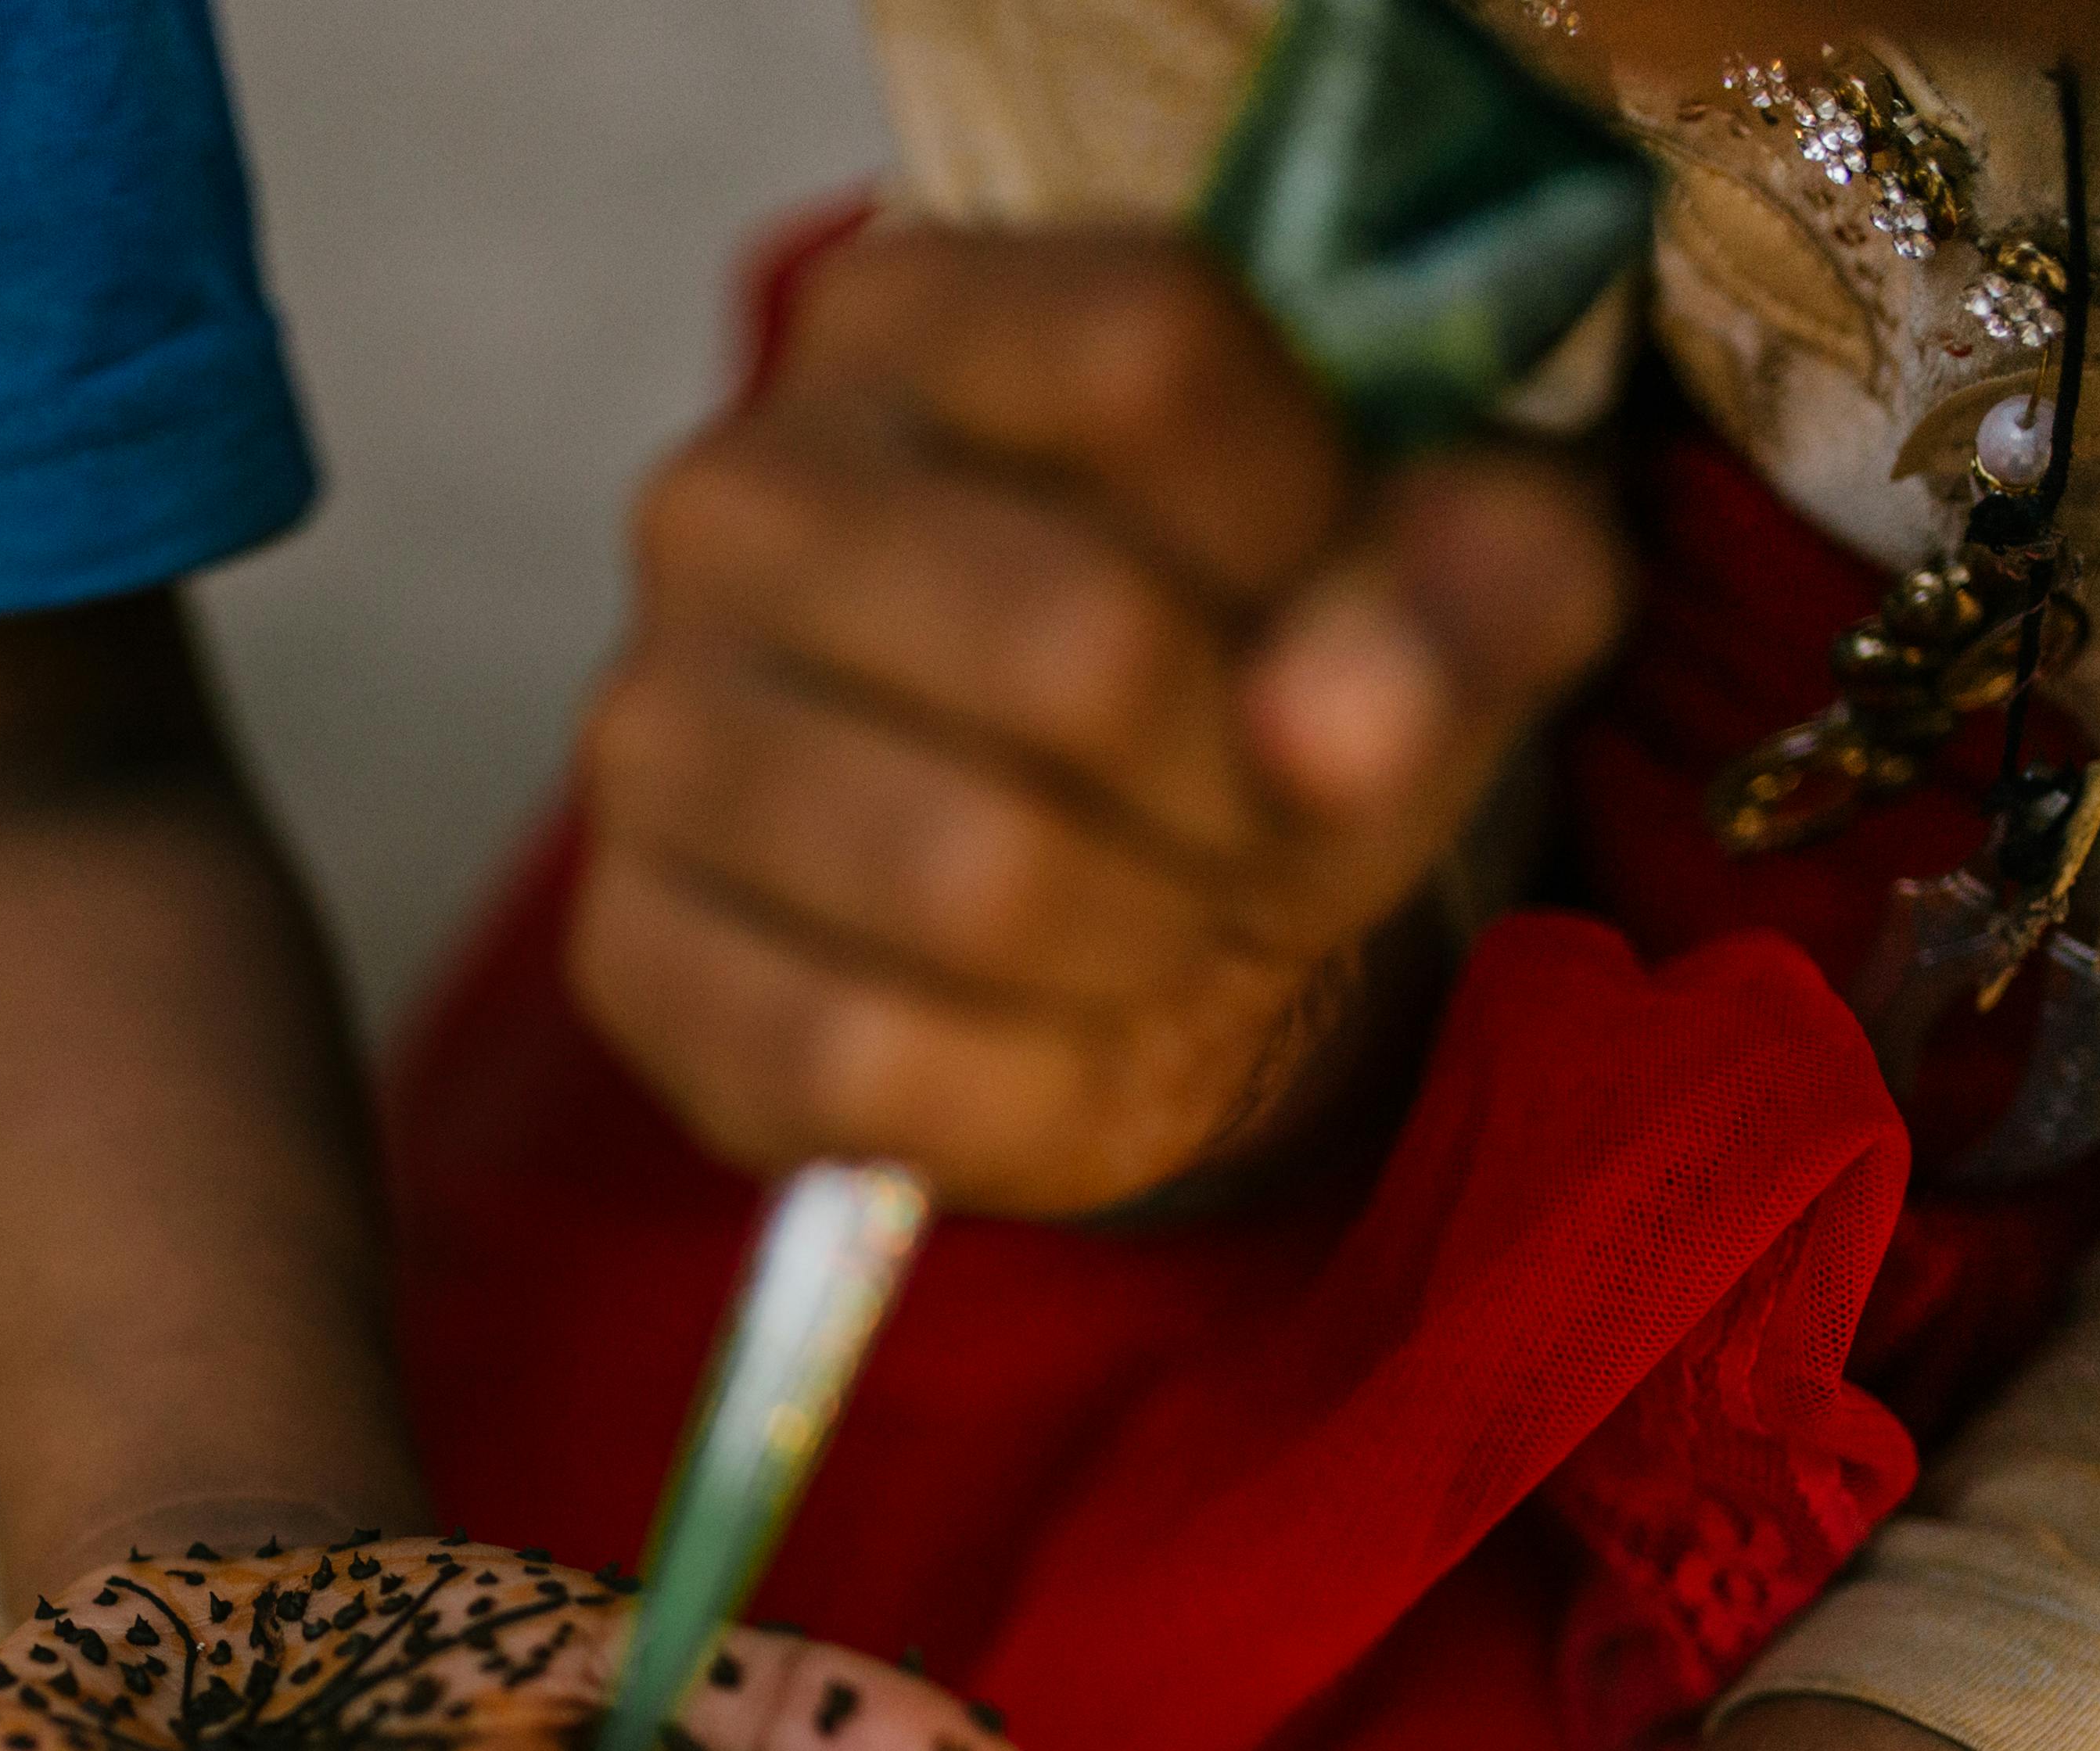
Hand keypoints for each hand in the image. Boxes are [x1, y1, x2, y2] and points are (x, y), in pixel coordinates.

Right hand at [572, 223, 1628, 1215]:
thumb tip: (1346, 720)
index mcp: (913, 315)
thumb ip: (1470, 590)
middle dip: (1245, 792)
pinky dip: (1024, 1087)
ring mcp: (648, 728)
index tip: (1343, 617)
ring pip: (974, 875)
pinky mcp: (628, 955)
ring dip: (1147, 945)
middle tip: (1261, 827)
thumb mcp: (1441, 594)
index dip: (1305, 526)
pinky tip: (1048, 1036)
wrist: (1107, 923)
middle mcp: (732, 493)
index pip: (1144, 354)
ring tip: (1162, 925)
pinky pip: (865, 1056)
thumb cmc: (1258, 700)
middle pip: (1076, 642)